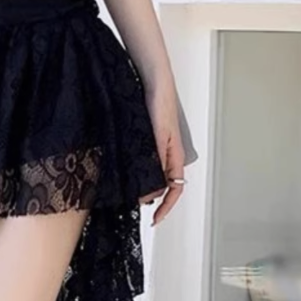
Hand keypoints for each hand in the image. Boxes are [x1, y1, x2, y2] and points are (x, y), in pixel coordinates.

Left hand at [139, 86, 185, 226]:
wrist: (152, 81)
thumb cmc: (160, 103)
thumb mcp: (158, 136)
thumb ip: (156, 162)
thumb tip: (154, 189)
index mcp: (176, 157)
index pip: (175, 190)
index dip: (167, 208)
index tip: (155, 219)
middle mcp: (168, 156)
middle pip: (162, 186)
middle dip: (150, 199)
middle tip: (132, 205)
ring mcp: (157, 150)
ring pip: (152, 176)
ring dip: (141, 186)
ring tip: (126, 193)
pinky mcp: (146, 142)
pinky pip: (143, 164)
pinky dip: (135, 173)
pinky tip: (124, 174)